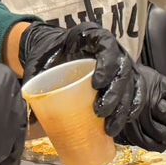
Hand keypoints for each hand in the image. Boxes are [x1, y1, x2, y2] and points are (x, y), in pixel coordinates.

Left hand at [17, 22, 137, 135]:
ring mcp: (119, 64)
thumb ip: (33, 82)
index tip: (96, 84)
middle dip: (115, 94)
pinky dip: (131, 108)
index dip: (107, 66)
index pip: (108, 47)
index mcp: (93, 36)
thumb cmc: (48, 53)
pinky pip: (135, 93)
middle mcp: (112, 49)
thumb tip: (31, 118)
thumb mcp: (39, 63)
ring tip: (110, 128)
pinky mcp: (121, 79)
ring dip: (123, 108)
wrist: (52, 49)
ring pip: (131, 85)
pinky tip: (123, 122)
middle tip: (100, 112)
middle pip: (123, 70)